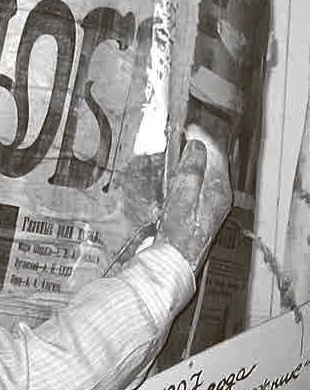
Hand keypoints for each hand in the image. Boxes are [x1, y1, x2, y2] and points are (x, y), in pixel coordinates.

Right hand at [155, 125, 231, 273]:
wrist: (172, 263)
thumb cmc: (178, 232)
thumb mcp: (183, 196)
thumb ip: (191, 169)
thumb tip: (196, 145)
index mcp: (218, 192)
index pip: (216, 156)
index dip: (203, 138)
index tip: (188, 126)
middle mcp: (218, 199)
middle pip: (212, 165)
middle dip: (198, 148)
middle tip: (181, 135)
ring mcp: (208, 208)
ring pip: (204, 176)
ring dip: (192, 162)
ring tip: (177, 150)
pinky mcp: (197, 215)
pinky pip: (196, 187)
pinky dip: (187, 176)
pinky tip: (174, 176)